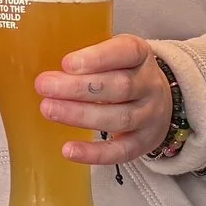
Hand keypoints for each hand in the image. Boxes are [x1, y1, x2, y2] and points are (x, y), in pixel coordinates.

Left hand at [37, 33, 174, 166]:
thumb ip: (86, 57)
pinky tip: (69, 149)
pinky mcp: (144, 142)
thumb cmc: (123, 72)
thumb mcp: (113, 54)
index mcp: (140, 55)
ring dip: (80, 115)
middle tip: (45, 86)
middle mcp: (150, 85)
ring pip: (119, 118)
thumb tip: (47, 68)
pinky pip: (121, 151)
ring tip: (49, 110)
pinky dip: (94, 153)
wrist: (160, 99)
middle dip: (78, 88)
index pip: (127, 52)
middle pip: (119, 86)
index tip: (67, 63)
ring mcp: (150, 116)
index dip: (98, 58)